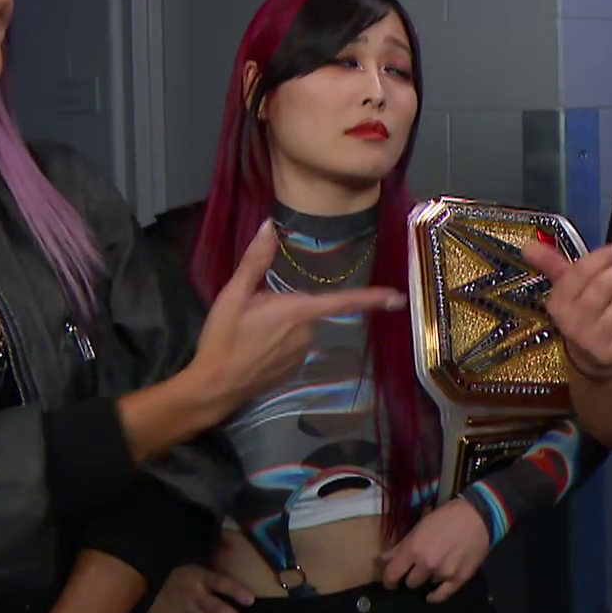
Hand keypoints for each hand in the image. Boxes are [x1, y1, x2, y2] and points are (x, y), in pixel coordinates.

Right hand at [147, 565, 258, 612]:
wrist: (154, 588)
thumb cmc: (186, 581)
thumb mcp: (200, 572)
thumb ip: (218, 580)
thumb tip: (249, 594)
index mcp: (202, 577)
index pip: (221, 583)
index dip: (236, 590)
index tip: (252, 601)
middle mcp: (193, 593)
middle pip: (218, 609)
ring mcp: (183, 609)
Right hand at [190, 223, 405, 406]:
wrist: (213, 386)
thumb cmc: (223, 338)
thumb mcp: (234, 295)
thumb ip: (255, 261)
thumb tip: (270, 226)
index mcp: (297, 311)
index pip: (342, 301)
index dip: (371, 299)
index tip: (397, 297)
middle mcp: (307, 333)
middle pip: (305, 309)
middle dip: (283, 308)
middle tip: (251, 315)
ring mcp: (301, 354)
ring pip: (298, 329)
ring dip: (280, 327)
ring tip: (249, 335)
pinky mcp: (292, 370)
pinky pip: (291, 347)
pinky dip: (276, 345)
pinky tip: (254, 350)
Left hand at [379, 498, 491, 601]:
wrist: (477, 516)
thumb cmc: (446, 517)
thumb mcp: (419, 527)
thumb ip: (400, 546)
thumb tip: (382, 559)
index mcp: (413, 549)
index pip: (392, 575)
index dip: (388, 580)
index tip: (390, 581)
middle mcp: (426, 564)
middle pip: (410, 583)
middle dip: (411, 576)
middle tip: (416, 569)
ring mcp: (443, 573)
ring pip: (426, 586)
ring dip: (427, 579)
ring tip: (433, 569)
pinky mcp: (458, 579)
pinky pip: (442, 595)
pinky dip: (435, 596)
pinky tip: (431, 594)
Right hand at [522, 240, 611, 380]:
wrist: (587, 356)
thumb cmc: (578, 311)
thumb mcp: (565, 289)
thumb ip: (551, 264)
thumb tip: (527, 245)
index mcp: (558, 304)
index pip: (578, 275)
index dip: (599, 258)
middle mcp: (572, 324)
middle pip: (602, 288)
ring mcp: (593, 342)